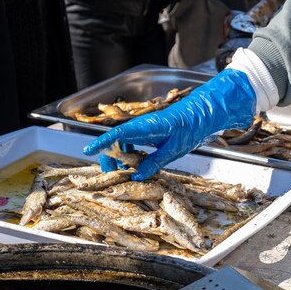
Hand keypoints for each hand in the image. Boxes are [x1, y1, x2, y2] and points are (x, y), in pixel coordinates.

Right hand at [83, 69, 256, 180]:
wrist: (202, 114)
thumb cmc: (191, 128)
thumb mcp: (174, 150)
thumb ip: (155, 163)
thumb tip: (137, 176)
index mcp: (147, 127)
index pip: (118, 134)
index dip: (102, 143)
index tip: (88, 151)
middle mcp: (142, 125)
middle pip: (117, 140)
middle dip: (109, 156)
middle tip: (110, 174)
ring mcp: (144, 127)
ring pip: (123, 141)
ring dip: (119, 156)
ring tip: (122, 173)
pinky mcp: (148, 130)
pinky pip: (132, 141)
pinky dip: (129, 153)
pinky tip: (134, 165)